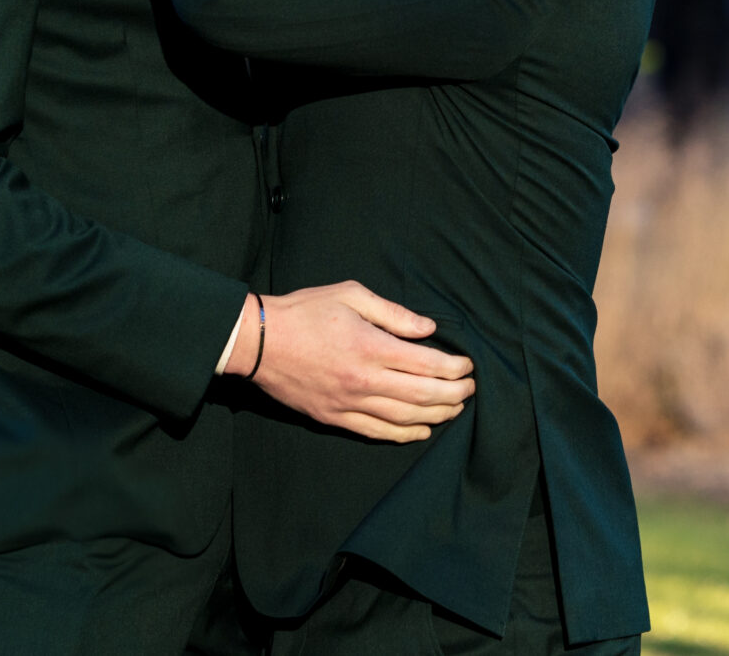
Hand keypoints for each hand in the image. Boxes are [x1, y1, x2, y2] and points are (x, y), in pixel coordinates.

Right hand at [247, 281, 476, 442]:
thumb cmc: (304, 312)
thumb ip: (393, 313)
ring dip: (436, 416)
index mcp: (370, 347)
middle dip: (454, 395)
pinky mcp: (333, 418)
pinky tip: (421, 430)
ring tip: (455, 409)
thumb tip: (427, 327)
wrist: (257, 342)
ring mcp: (348, 404)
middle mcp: (363, 380)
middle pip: (422, 396)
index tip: (468, 366)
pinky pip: (376, 432)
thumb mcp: (351, 295)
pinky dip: (403, 434)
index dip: (454, 368)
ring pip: (403, 419)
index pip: (426, 364)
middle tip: (471, 390)